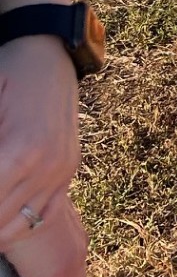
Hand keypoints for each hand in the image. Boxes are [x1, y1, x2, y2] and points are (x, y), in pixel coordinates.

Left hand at [0, 36, 79, 248]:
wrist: (48, 50)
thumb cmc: (7, 73)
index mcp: (22, 151)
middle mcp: (48, 166)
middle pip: (1, 219)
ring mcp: (62, 169)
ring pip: (20, 225)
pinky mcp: (69, 168)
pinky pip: (44, 214)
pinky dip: (19, 226)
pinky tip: (2, 223)